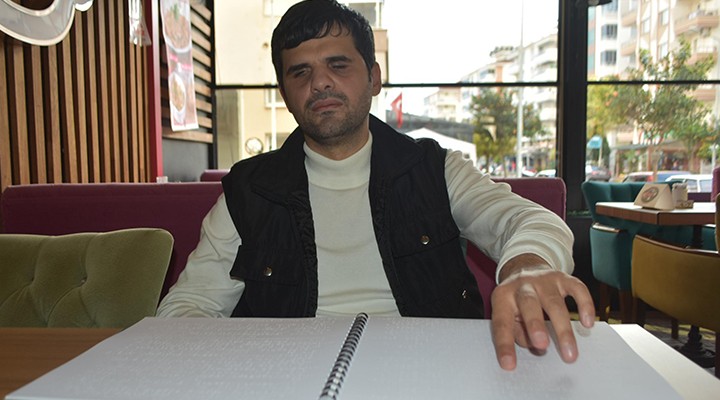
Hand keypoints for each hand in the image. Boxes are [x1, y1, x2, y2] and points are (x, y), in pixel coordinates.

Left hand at [490, 254, 594, 370]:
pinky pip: (577, 288)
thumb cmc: (516, 300)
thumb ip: (518, 332)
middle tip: (542, 346)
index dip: (505, 344)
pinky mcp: (562, 278)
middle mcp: (522, 286)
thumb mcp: (508, 314)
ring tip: (569, 352)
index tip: (509, 364)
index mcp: (502, 296)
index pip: (502, 322)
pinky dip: (585, 305)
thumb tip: (536, 347)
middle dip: (535, 325)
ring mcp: (543, 280)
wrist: (524, 267)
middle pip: (528, 304)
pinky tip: (587, 323)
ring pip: (554, 302)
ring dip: (563, 328)